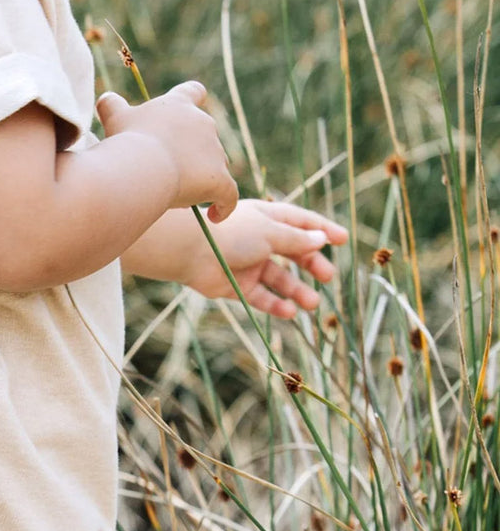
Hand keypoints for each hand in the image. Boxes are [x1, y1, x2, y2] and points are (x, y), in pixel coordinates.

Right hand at [96, 80, 238, 222]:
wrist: (142, 167)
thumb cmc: (126, 141)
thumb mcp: (115, 119)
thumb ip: (112, 106)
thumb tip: (106, 99)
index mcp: (179, 105)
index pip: (193, 92)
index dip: (192, 101)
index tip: (189, 112)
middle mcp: (203, 123)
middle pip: (204, 137)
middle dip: (189, 154)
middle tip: (165, 172)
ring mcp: (215, 152)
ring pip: (214, 166)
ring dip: (200, 180)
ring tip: (176, 198)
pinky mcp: (220, 179)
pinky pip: (228, 195)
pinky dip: (224, 206)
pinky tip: (214, 216)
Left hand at [183, 199, 347, 317]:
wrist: (188, 251)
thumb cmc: (230, 233)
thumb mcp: (270, 232)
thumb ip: (296, 239)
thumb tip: (321, 240)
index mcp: (267, 218)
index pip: (302, 223)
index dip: (322, 230)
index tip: (343, 240)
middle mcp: (259, 240)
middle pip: (293, 253)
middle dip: (312, 265)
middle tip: (328, 277)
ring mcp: (248, 263)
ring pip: (279, 279)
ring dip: (296, 291)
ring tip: (313, 304)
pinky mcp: (236, 285)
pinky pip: (260, 296)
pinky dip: (275, 304)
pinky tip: (290, 312)